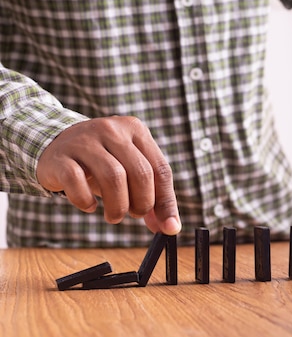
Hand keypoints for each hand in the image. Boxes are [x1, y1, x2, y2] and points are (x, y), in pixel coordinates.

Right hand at [36, 116, 180, 234]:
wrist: (55, 145)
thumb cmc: (101, 161)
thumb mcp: (129, 169)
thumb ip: (151, 194)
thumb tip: (170, 227)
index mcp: (136, 130)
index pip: (161, 169)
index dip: (166, 202)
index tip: (168, 227)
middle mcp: (112, 130)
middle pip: (140, 173)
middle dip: (142, 203)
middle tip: (134, 214)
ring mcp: (85, 141)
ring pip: (113, 177)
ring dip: (118, 206)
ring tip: (115, 215)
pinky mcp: (61, 157)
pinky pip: (77, 181)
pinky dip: (85, 201)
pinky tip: (89, 205)